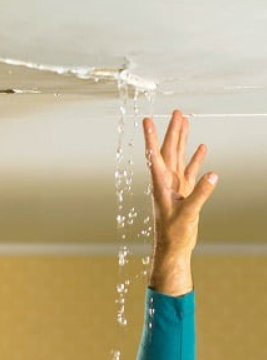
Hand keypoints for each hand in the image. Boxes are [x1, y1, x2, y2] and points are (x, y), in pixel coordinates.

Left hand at [143, 109, 218, 257]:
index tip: (146, 120)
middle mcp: (166, 182)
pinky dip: (195, 159)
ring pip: (179, 157)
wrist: (173, 248)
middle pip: (169, 151)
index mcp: (161, 184)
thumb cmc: (174, 234)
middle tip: (177, 112)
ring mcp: (176, 186)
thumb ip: (200, 194)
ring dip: (182, 140)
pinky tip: (201, 148)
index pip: (154, 155)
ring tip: (185, 122)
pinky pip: (190, 171)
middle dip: (172, 131)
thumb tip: (213, 174)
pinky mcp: (184, 193)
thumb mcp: (187, 214)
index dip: (150, 137)